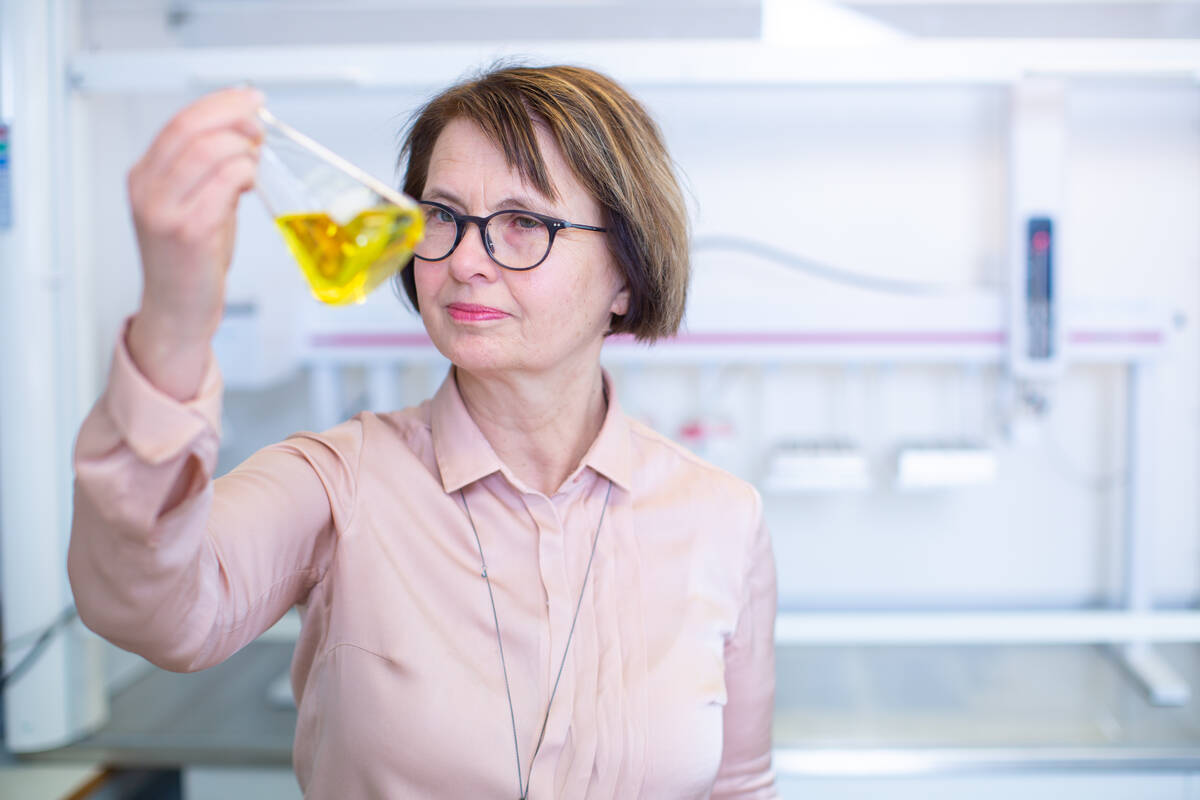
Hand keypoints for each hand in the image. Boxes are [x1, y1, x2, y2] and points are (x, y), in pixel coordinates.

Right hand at [125, 87, 263, 398]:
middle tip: (259, 121)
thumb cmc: (192, 262)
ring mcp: (164, 210)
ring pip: (207, 151)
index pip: (179, 122)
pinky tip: (250, 179)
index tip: (247, 97)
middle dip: (232, 116)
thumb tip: (245, 139)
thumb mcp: (197, 206)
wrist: (179, 311)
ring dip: (241, 147)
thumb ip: (212, 173)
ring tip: (256, 157)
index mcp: (145, 177)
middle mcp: (147, 189)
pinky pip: (221, 184)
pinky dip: (243, 173)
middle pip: (191, 129)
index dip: (218, 103)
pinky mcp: (188, 231)